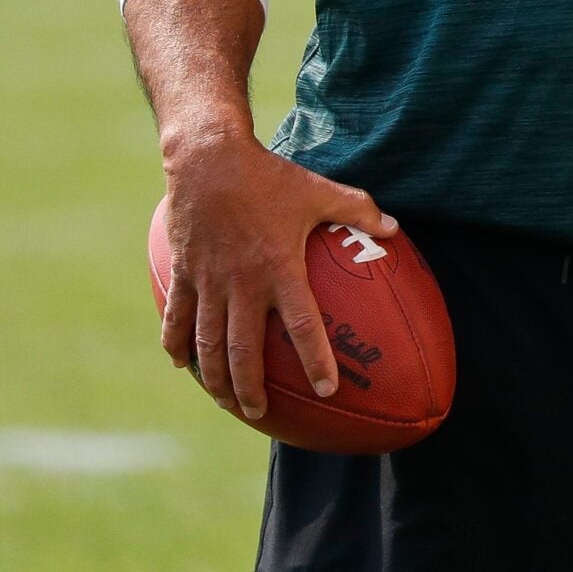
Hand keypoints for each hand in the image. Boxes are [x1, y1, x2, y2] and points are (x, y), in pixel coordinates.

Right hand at [157, 125, 396, 421]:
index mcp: (280, 268)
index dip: (316, 360)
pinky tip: (181, 366)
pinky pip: (176, 319)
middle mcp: (241, 283)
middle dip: (250, 388)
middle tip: (259, 414)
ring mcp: (208, 281)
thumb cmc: (270, 175)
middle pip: (243, 351)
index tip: (327, 389)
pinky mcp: (183, 274)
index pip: (302, 326)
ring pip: (206, 344)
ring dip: (214, 378)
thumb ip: (360, 211)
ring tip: (225, 402)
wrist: (207, 157)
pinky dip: (177, 345)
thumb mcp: (320, 190)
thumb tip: (396, 228)